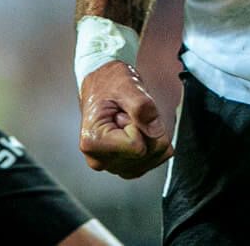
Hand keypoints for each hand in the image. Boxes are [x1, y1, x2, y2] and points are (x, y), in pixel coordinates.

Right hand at [78, 62, 172, 178]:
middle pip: (147, 154)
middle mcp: (99, 160)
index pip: (138, 147)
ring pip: (154, 158)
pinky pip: (156, 159)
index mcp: (94, 142)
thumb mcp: (126, 84)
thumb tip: (155, 132)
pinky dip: (153, 141)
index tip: (124, 112)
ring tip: (130, 121)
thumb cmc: (109, 82)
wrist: (102, 84)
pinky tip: (137, 129)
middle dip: (147, 129)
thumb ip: (142, 106)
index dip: (140, 125)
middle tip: (128, 114)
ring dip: (150, 135)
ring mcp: (112, 166)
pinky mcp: (124, 167)